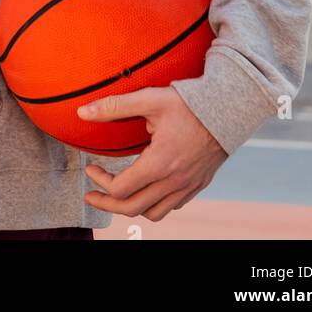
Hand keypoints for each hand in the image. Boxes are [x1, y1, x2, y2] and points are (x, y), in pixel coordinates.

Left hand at [77, 86, 226, 221]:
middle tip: (91, 195)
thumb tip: (81, 113)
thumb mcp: (149, 99)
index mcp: (159, 163)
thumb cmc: (188, 102)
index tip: (90, 168)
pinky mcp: (199, 184)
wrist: (230, 108)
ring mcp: (188, 186)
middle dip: (106, 204)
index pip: (120, 189)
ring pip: (154, 213)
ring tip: (119, 193)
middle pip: (132, 208)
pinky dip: (155, 203)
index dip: (99, 181)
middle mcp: (174, 181)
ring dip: (132, 207)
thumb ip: (113, 106)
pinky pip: (173, 206)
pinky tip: (148, 188)